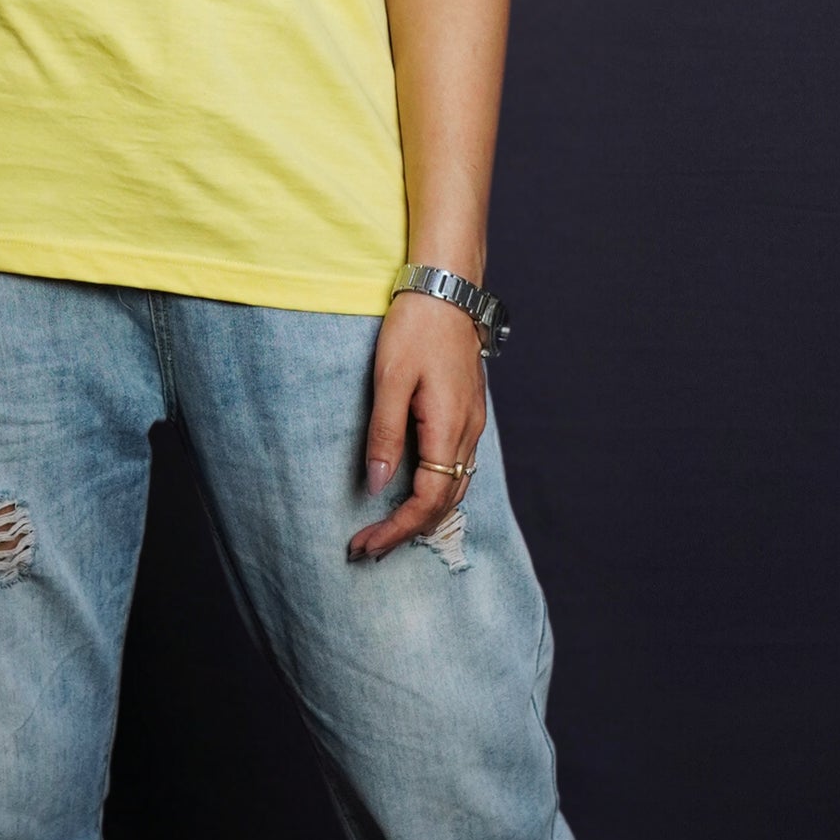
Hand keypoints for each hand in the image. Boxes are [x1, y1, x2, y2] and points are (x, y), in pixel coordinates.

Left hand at [347, 294, 488, 562]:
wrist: (447, 292)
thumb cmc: (415, 329)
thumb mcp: (390, 380)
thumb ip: (385, 435)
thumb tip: (377, 484)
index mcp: (449, 428)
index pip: (427, 500)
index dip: (397, 529)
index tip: (366, 544)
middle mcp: (468, 433)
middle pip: (444, 504)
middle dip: (406, 532)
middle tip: (366, 547)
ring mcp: (473, 425)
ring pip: (454, 490)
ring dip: (421, 517)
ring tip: (384, 531)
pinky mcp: (468, 416)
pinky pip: (457, 470)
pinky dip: (434, 494)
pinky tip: (411, 496)